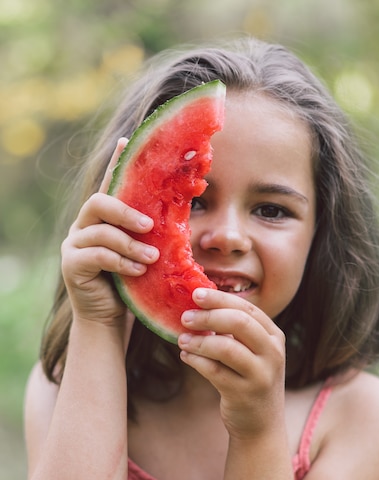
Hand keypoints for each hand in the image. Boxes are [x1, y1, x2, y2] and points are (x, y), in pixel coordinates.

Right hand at [61, 138, 159, 326]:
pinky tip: (138, 271)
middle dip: (126, 212)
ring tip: (152, 258)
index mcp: (104, 218)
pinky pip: (96, 256)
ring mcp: (74, 244)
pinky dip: (121, 262)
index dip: (116, 163)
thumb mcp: (145, 253)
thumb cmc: (132, 283)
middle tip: (149, 225)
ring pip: (101, 232)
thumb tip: (183, 208)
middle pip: (99, 202)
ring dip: (130, 244)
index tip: (127, 141)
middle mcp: (85, 225)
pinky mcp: (72, 264)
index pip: (110, 185)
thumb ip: (153, 234)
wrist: (110, 317)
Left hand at [178, 288, 285, 437]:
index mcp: (273, 336)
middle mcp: (272, 353)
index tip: (196, 294)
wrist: (261, 424)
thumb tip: (198, 304)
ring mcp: (260, 375)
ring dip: (199, 341)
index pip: (247, 308)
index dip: (220, 299)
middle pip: (239, 322)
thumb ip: (234, 330)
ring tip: (182, 340)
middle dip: (208, 316)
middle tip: (185, 317)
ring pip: (226, 347)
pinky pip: (214, 371)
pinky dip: (196, 361)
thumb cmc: (249, 379)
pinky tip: (185, 356)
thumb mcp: (251, 352)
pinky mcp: (243, 394)